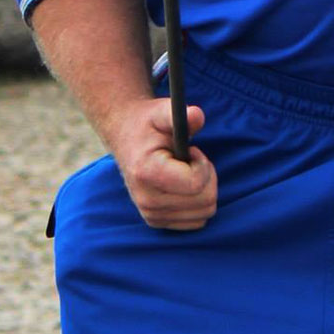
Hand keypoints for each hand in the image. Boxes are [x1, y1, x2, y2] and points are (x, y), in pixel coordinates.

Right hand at [110, 99, 217, 231]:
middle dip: (206, 176)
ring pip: (205, 212)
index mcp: (147, 172)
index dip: (203, 164)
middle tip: (191, 160)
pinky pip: (197, 221)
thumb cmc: (149, 124)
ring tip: (185, 171)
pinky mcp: (156, 221)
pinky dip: (198, 203)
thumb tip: (198, 115)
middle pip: (206, 200)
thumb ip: (182, 115)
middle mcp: (147, 200)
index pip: (196, 183)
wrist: (126, 137)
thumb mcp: (163, 112)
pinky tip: (183, 185)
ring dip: (204, 189)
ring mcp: (151, 214)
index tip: (191, 150)